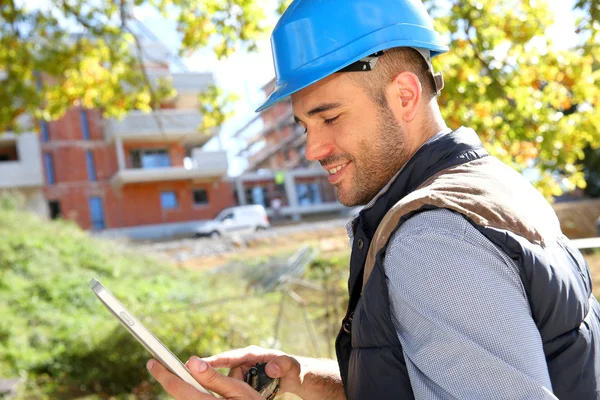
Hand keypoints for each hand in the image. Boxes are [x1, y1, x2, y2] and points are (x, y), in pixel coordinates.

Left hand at [147, 356, 262, 399]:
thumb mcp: (239, 389)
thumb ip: (214, 378)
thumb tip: (192, 362)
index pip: (179, 388)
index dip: (164, 374)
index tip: (152, 362)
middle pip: (177, 395)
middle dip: (167, 379)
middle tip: (156, 366)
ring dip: (179, 387)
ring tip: (174, 373)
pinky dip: (189, 393)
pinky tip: (191, 386)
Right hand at [203, 345, 302, 395]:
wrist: (295, 375)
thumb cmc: (294, 368)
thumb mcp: (292, 366)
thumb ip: (283, 365)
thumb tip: (270, 369)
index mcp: (253, 354)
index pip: (231, 356)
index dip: (216, 360)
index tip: (200, 364)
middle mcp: (245, 361)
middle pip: (228, 373)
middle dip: (224, 382)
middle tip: (226, 389)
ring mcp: (244, 371)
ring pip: (231, 382)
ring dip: (234, 390)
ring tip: (251, 393)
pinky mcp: (245, 380)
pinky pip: (235, 387)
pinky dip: (235, 393)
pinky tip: (236, 398)